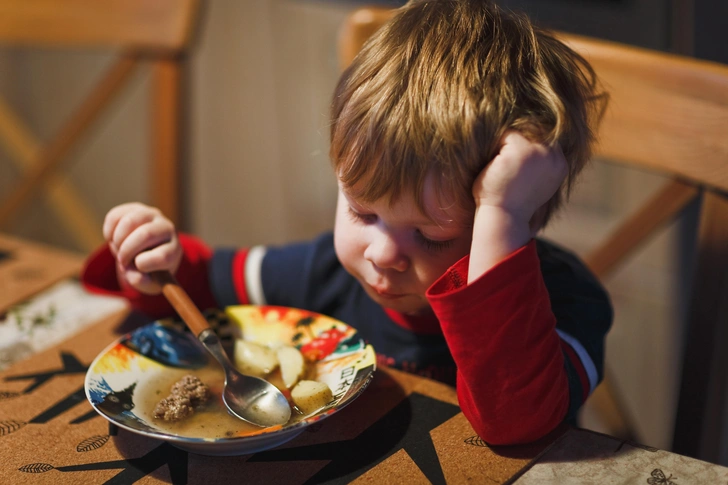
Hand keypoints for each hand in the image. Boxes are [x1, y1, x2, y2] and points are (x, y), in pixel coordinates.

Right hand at [102, 202, 181, 294]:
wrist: (145, 252)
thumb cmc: (149, 271)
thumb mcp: (149, 282)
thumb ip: (142, 282)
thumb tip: (136, 276)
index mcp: (174, 249)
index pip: (163, 256)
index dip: (144, 265)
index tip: (136, 269)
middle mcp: (167, 228)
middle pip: (145, 234)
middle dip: (127, 251)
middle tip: (121, 261)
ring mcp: (151, 215)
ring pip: (129, 221)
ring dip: (117, 240)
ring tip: (117, 250)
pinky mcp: (134, 208)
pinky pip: (115, 216)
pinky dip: (108, 232)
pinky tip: (113, 241)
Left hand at [467, 132, 567, 281]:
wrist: (503, 219)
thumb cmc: (512, 202)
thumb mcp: (534, 181)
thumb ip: (539, 162)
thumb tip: (532, 143)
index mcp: (560, 165)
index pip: (544, 138)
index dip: (527, 145)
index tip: (513, 163)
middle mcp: (553, 156)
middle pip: (533, 130)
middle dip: (516, 142)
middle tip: (503, 163)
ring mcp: (538, 152)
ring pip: (518, 132)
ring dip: (504, 146)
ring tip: (498, 167)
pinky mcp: (520, 150)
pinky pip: (505, 135)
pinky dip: (495, 148)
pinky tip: (494, 167)